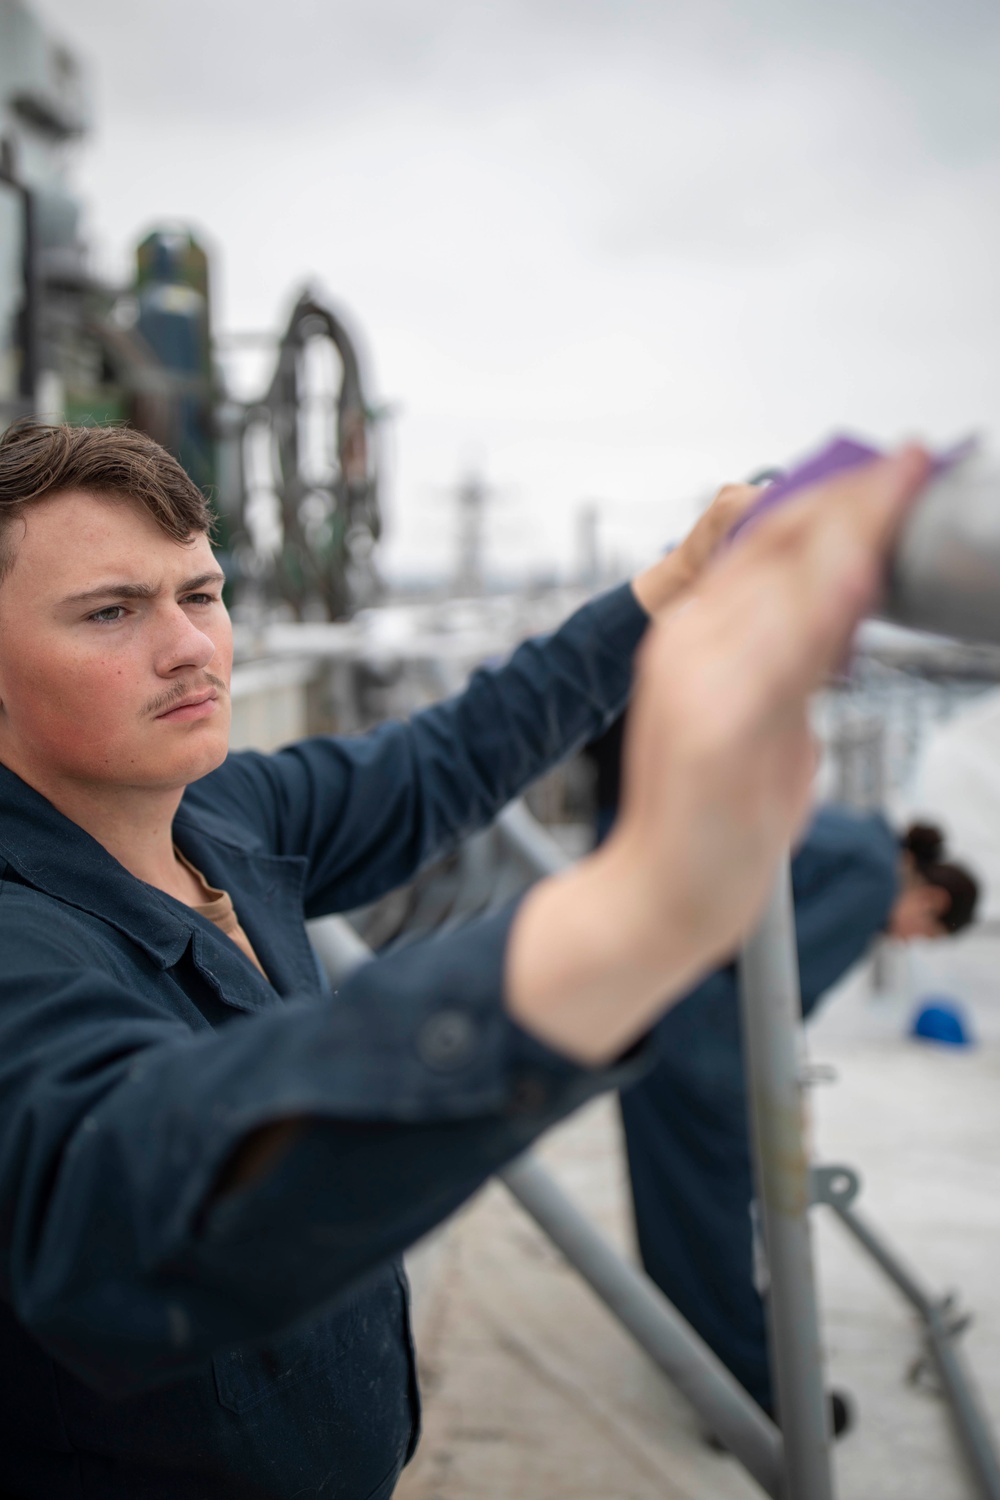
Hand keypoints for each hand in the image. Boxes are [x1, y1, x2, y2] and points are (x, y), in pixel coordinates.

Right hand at [507, 446, 929, 1062]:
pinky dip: (822, 610)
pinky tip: (861, 575)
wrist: (659, 897)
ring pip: (781, 586)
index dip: (833, 501)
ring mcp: (697, 682)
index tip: (889, 470)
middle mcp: (686, 645)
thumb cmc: (713, 817)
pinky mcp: (717, 729)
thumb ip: (793, 663)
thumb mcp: (760, 720)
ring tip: (904, 486)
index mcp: (690, 637)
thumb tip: (844, 615)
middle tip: (914, 459)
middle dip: (854, 498)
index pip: (766, 544)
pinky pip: (779, 657)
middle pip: (777, 548)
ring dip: (850, 531)